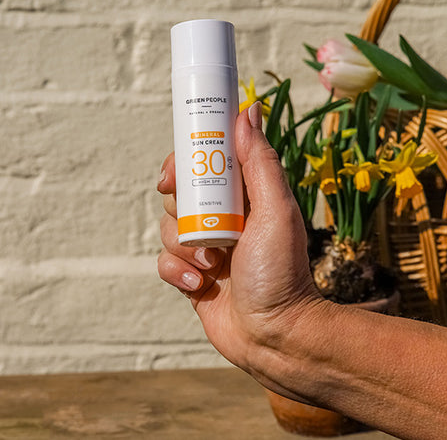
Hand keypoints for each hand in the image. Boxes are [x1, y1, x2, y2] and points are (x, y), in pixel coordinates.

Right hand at [156, 103, 320, 370]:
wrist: (275, 336)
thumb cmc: (283, 273)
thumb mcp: (275, 210)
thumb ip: (259, 161)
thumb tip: (247, 110)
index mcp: (244, 197)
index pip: (204, 162)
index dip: (184, 160)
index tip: (175, 171)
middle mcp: (222, 218)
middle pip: (178, 193)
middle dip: (179, 206)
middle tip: (191, 218)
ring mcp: (205, 248)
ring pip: (167, 228)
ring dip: (183, 245)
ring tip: (210, 262)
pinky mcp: (190, 277)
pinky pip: (163, 262)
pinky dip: (176, 271)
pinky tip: (199, 284)